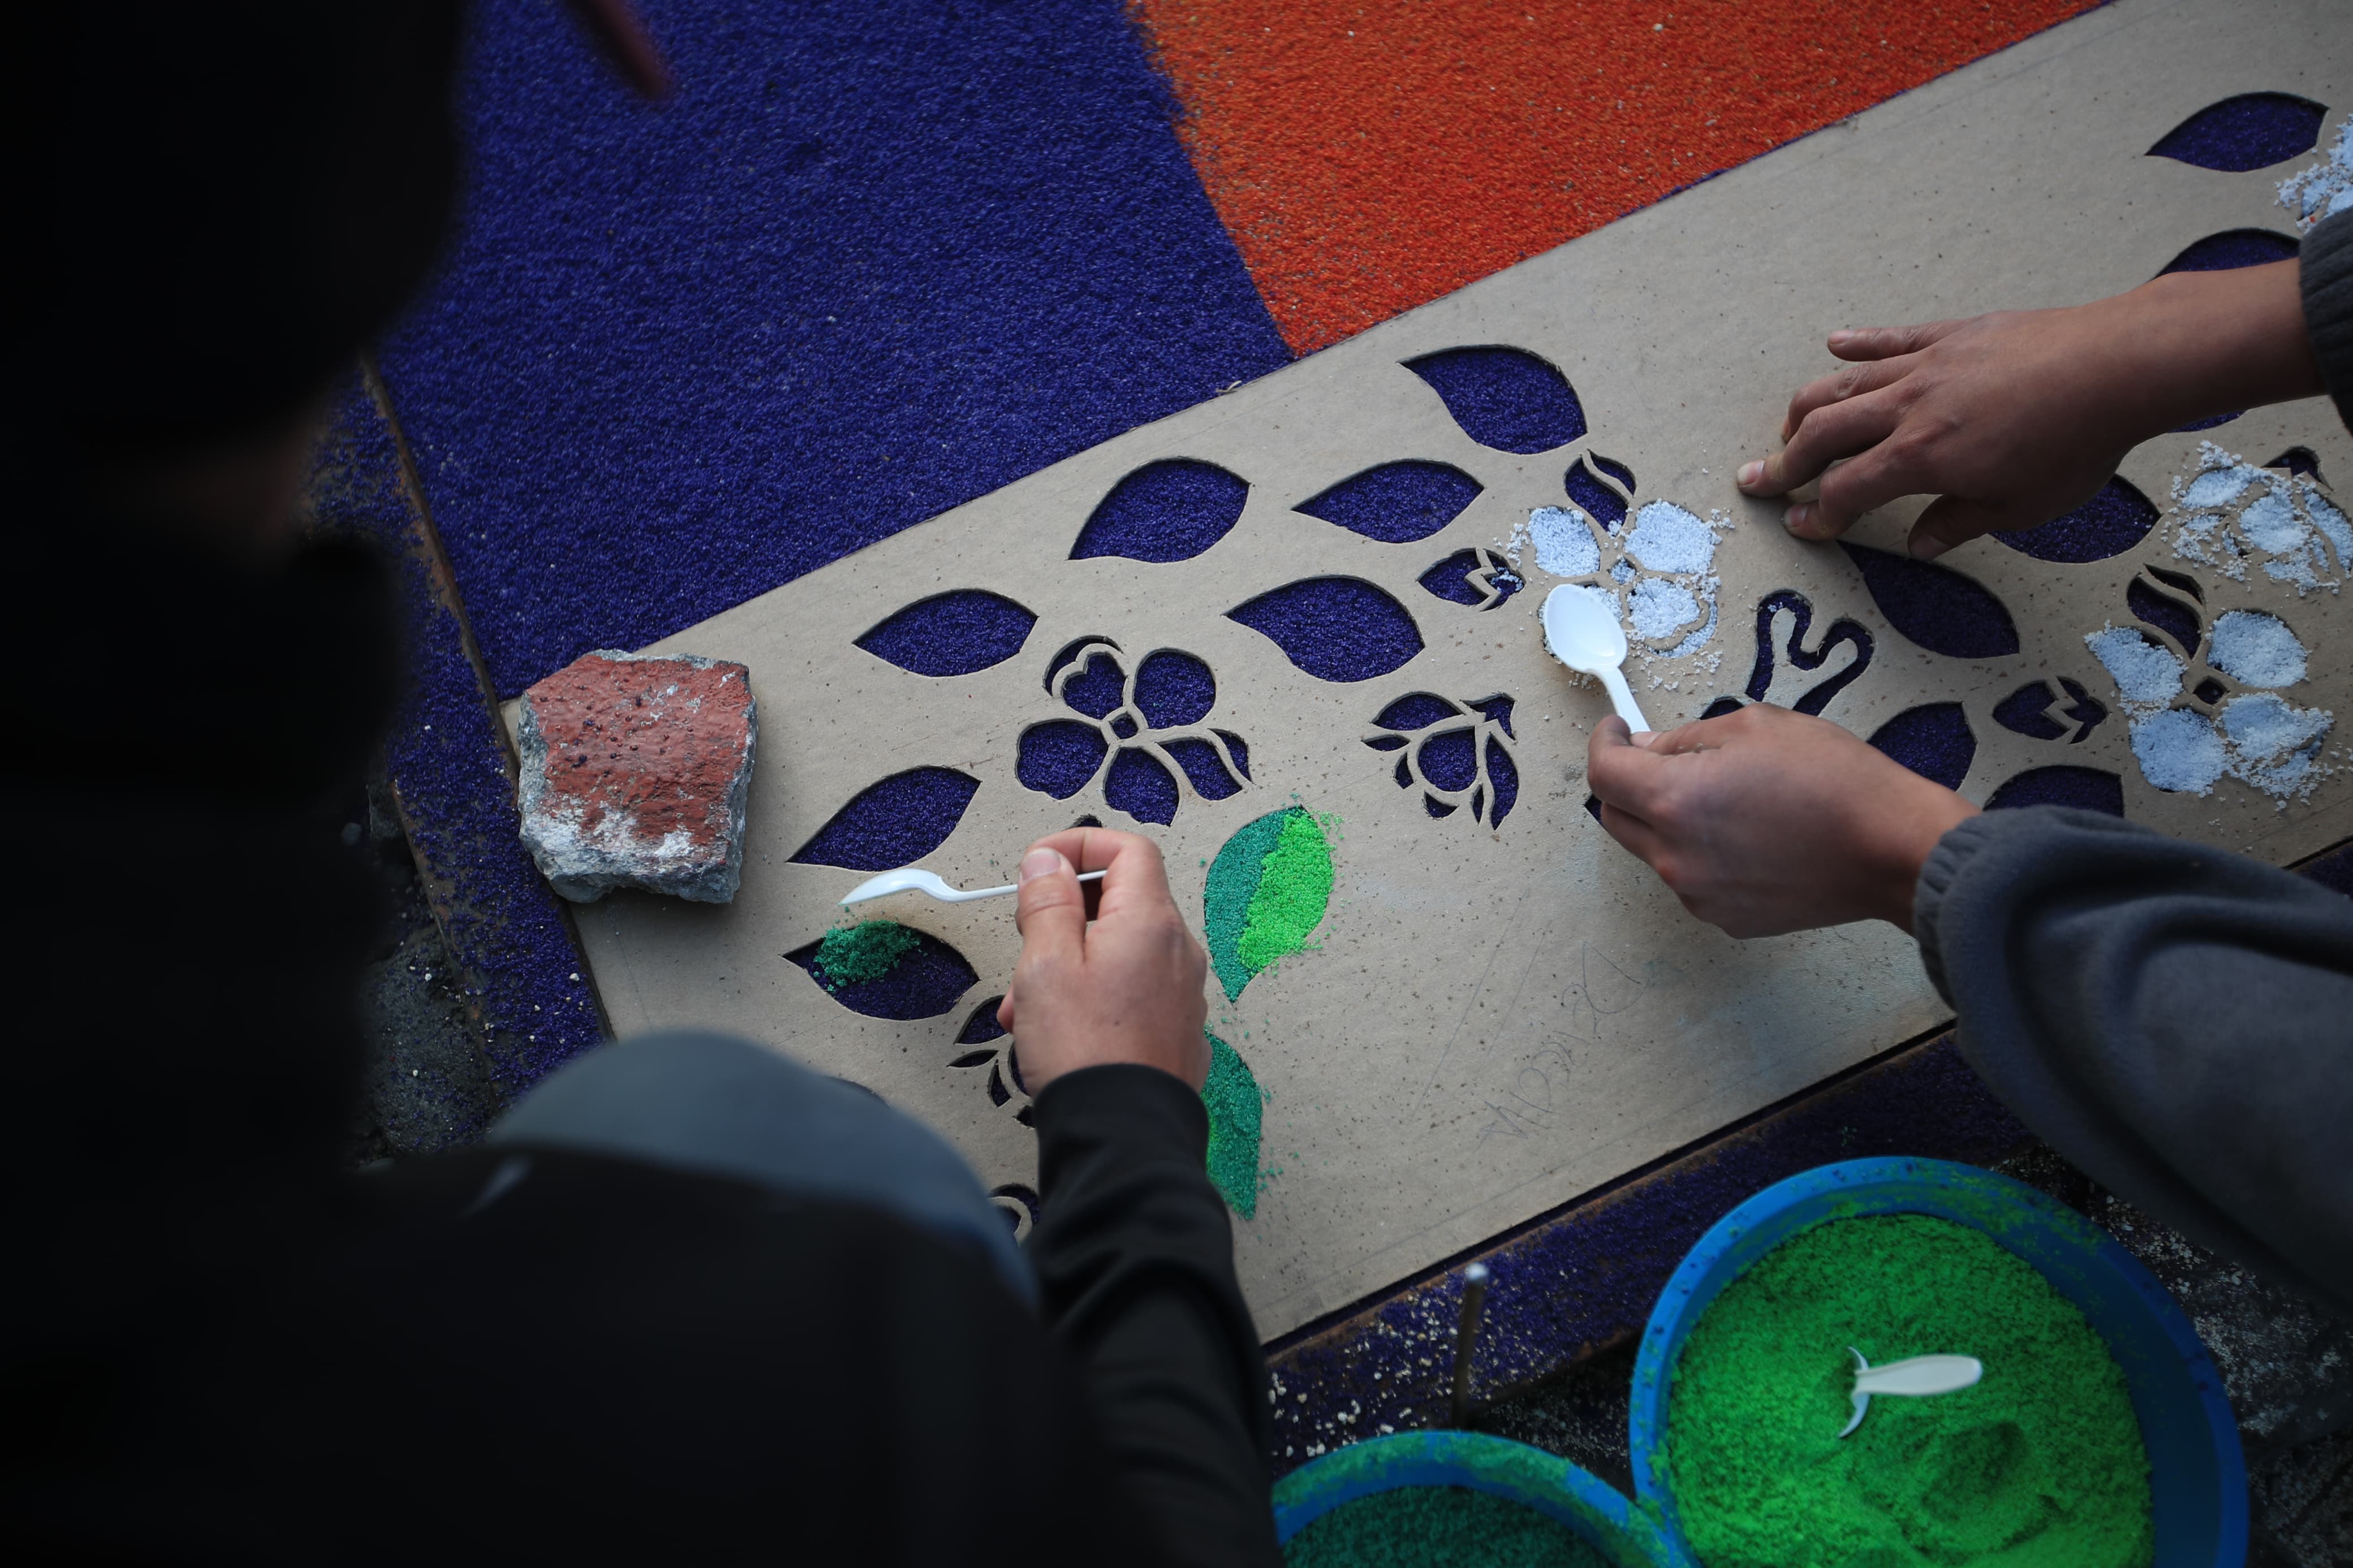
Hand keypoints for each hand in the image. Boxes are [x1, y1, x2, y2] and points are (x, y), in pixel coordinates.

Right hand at [996, 828, 1209, 1092]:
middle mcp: (1178, 952)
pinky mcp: (1177, 1031)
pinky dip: (1094, 996)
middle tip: (1027, 942)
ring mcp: (1182, 994)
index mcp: (1150, 922)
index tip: (1041, 865)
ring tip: (1028, 1005)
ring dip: (1070, 965)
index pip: (1129, 849)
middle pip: (1122, 902)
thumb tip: (1049, 860)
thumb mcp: (1046, 964)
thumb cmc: (1086, 1053)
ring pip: (1120, 953)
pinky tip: (1059, 1033)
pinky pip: (1133, 992)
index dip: (1081, 845)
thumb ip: (1048, 902)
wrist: (1123, 1135)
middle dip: (1064, 917)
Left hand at [1586, 706, 1978, 938]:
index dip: (1604, 743)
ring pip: (1654, 852)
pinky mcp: (1726, 920)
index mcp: (1674, 801)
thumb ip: (1686, 739)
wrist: (1890, 849)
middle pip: (1615, 818)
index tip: (1617, 730)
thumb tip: (1647, 748)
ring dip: (1667, 822)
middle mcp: (1674, 857)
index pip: (1603, 774)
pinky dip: (1700, 854)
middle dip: (1627, 784)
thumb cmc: (1833, 779)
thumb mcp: (1754, 727)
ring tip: (1724, 798)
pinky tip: (1746, 834)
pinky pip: (1691, 880)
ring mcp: (1699, 896)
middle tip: (1661, 759)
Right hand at [1736, 261, 2319, 558]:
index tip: (1802, 527)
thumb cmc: (2077, 444)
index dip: (1816, 516)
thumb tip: (1918, 543)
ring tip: (1788, 428)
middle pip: (1823, 434)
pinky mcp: (1951, 334)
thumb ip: (1958, 523)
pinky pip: (1891, 338)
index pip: (1846, 492)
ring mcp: (1927, 364)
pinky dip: (1857, 344)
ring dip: (1805, 408)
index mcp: (1922, 458)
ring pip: (1843, 383)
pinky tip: (1834, 346)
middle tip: (1758, 479)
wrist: (2119, 366)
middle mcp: (1909, 407)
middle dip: (1785, 462)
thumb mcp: (2020, 506)